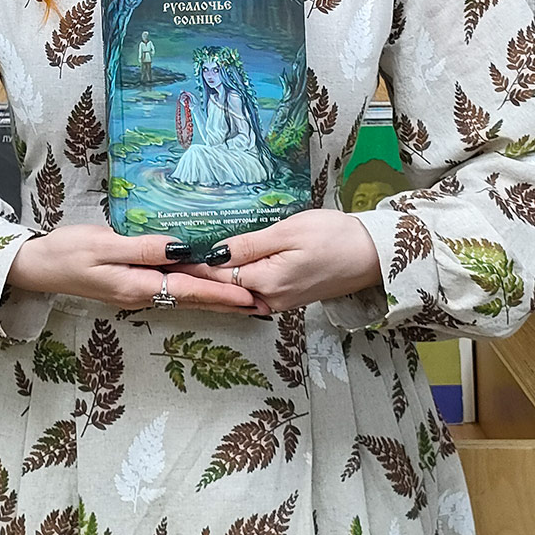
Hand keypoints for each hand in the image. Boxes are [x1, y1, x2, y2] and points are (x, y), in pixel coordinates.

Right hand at [6, 224, 261, 314]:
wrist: (38, 266)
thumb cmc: (67, 252)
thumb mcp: (104, 245)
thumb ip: (143, 248)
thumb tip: (181, 249)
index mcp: (138, 286)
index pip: (189, 290)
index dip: (221, 292)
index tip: (250, 296)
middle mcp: (142, 294)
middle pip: (193, 299)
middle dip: (228, 301)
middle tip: (262, 303)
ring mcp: (138, 291)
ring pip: (185, 296)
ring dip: (215, 297)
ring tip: (245, 298)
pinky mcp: (133, 284)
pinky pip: (173, 290)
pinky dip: (196, 290)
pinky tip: (207, 285)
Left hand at [178, 210, 380, 313]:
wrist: (373, 255)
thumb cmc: (335, 237)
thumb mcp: (289, 232)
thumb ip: (249, 245)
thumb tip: (214, 253)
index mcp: (267, 283)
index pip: (215, 277)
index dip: (188, 267)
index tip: (162, 259)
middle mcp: (269, 300)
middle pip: (222, 289)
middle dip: (192, 277)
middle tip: (161, 264)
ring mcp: (278, 302)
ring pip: (234, 293)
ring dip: (209, 282)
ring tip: (178, 268)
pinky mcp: (286, 298)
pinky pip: (249, 293)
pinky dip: (230, 284)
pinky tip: (216, 273)